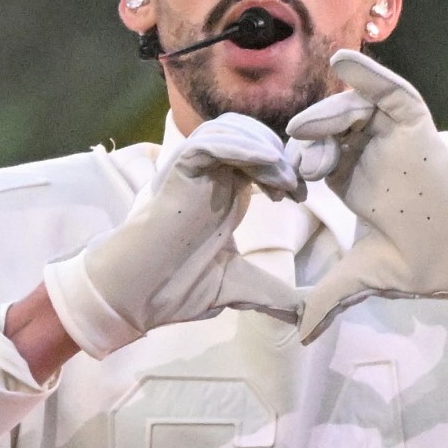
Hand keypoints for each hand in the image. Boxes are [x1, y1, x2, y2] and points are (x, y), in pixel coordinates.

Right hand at [42, 113, 303, 357]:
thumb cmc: (178, 288)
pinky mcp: (178, 171)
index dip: (286, 169)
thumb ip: (276, 296)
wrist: (139, 296)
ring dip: (263, 148)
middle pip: (252, 136)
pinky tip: (264, 164)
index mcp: (227, 195)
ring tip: (282, 179)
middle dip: (281, 154)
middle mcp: (213, 177)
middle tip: (296, 186)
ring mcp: (195, 172)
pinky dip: (240, 145)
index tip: (301, 197)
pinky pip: (208, 142)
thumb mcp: (240, 287)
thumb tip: (308, 317)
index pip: (261, 159)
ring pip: (233, 131)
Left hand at [285, 50, 447, 342]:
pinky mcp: (418, 129)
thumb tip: (301, 336)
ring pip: (354, 109)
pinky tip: (343, 62)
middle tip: (298, 158)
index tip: (287, 183)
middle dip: (309, 138)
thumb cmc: (426, 263)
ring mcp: (396, 140)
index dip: (297, 162)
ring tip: (306, 129)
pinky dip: (370, 76)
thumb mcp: (366, 276)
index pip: (317, 157)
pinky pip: (393, 94)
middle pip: (330, 128)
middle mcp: (372, 155)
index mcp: (356, 181)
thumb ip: (331, 296)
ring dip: (328, 113)